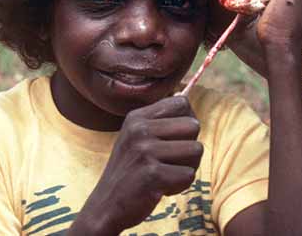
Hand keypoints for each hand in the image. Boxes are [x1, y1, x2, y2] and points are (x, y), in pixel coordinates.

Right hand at [75, 96, 202, 233]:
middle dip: (190, 148)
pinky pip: (189, 174)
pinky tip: (160, 188)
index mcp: (137, 117)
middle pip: (194, 126)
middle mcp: (139, 130)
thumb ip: (160, 120)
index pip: (182, 102)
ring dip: (187, 167)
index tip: (178, 138)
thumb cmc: (130, 172)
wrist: (104, 208)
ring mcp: (145, 151)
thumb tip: (187, 94)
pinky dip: (180, 186)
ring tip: (165, 175)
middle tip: (170, 163)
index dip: (188, 120)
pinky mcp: (152, 174)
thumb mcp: (137, 137)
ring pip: (196, 150)